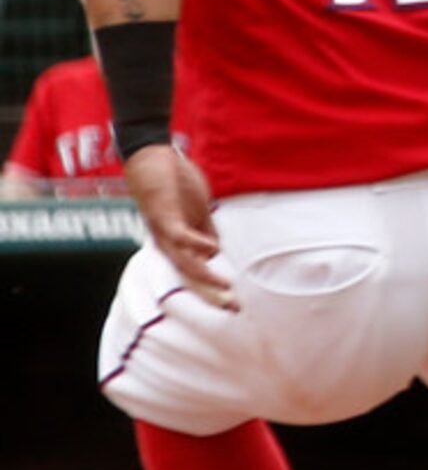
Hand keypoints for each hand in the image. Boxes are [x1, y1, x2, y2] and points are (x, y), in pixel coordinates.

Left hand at [124, 146, 231, 309]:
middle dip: (212, 295)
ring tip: (227, 287)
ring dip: (206, 277)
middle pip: (191, 276)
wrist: (150, 159)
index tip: (235, 307)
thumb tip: (215, 253)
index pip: (198, 273)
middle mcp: (168, 244)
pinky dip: (195, 244)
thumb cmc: (173, 182)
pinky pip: (179, 235)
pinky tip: (213, 249)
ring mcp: (165, 232)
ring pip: (185, 262)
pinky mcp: (164, 217)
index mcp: (178, 244)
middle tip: (234, 310)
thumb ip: (205, 232)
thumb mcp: (197, 211)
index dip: (215, 291)